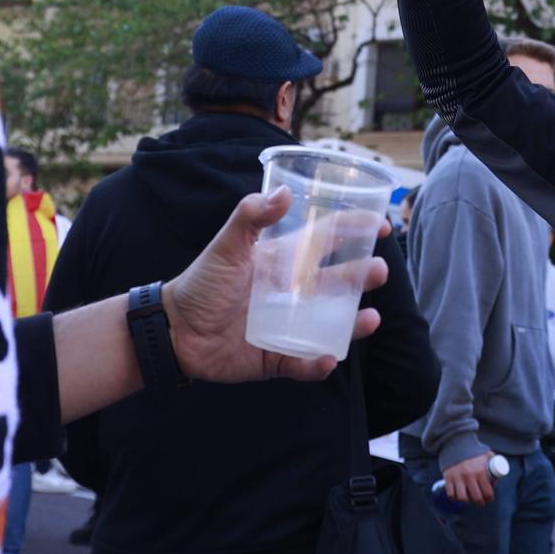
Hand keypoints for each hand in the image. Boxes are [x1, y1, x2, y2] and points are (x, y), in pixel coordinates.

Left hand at [163, 188, 388, 383]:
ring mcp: (287, 326)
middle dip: (361, 277)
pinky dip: (319, 363)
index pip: (325, 241)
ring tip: (370, 320)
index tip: (380, 225)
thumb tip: (283, 191)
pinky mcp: (277, 358)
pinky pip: (305, 362)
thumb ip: (250, 217)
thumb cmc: (200, 284)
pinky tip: (328, 357)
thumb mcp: (226, 247)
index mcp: (283, 262)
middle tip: (380, 272)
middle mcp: (291, 293)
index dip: (353, 230)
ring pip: (330, 325)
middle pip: (336, 283)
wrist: (175, 331)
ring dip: (353, 323)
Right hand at [442, 451, 497, 506]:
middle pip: (476, 498)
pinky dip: (454, 498)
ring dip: (467, 501)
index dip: (489, 498)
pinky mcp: (448, 477)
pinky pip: (451, 494)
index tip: (489, 499)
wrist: (455, 441)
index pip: (487, 492)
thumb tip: (495, 479)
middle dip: (480, 503)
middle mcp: (469, 476)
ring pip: (463, 498)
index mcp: (480, 471)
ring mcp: (458, 477)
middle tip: (480, 502)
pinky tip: (457, 496)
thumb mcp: (486, 454)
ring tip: (469, 499)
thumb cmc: (472, 449)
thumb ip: (493, 464)